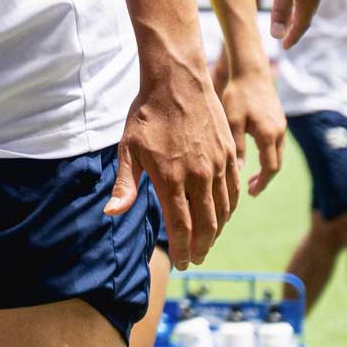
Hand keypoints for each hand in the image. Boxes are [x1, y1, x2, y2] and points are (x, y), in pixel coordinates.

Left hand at [108, 61, 239, 268]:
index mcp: (171, 178)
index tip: (180, 264)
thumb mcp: (127, 149)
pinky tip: (223, 217)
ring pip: (223, 210)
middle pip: (205, 224)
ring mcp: (218, 165)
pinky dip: (230, 209)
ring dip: (215, 232)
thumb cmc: (146, 115)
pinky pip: (234, 191)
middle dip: (200, 247)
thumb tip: (112, 213)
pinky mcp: (230, 154)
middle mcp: (199, 176)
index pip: (180, 226)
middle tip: (193, 260)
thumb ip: (125, 185)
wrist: (177, 82)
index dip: (181, 249)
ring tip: (206, 244)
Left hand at [213, 53, 285, 196]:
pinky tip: (253, 154)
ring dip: (266, 165)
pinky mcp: (277, 119)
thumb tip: (237, 170)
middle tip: (250, 188)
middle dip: (264, 178)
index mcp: (268, 136)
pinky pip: (276, 143)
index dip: (261, 182)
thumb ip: (236, 146)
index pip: (270, 168)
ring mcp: (280, 125)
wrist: (251, 72)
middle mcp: (279, 133)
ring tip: (250, 175)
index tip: (251, 193)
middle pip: (276, 163)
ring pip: (277, 153)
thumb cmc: (238, 95)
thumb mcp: (232, 121)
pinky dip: (267, 153)